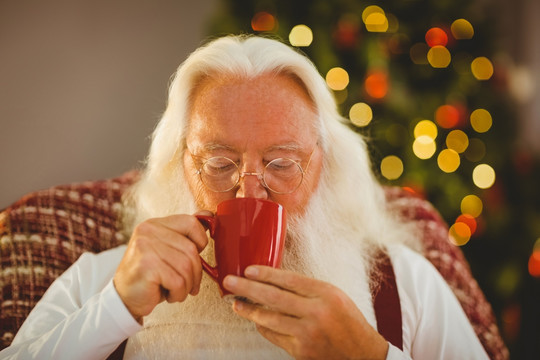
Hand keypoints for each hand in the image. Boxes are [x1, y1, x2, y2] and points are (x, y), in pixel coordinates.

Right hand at [113, 213, 209, 321]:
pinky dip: (179, 293)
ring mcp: (145, 247)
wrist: (124, 298)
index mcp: (155, 224)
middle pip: (191, 249)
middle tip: (189, 285)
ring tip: (177, 290)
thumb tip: (208, 214)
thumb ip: (185, 233)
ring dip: (187, 285)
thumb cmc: (151, 275)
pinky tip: (169, 295)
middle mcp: (148, 231)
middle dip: (196, 273)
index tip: (195, 258)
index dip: (201, 242)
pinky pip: (178, 282)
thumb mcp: (168, 250)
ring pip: (187, 267)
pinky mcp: (146, 266)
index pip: (191, 222)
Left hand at [223, 266, 388, 359]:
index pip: (289, 280)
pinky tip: (256, 321)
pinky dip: (263, 327)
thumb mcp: (334, 295)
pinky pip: (274, 336)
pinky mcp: (301, 351)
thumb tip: (274, 281)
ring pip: (269, 319)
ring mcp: (307, 334)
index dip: (265, 274)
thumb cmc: (348, 321)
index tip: (248, 270)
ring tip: (235, 303)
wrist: (361, 354)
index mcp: (325, 294)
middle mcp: (316, 313)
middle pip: (273, 297)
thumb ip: (307, 288)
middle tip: (230, 282)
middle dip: (247, 288)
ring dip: (249, 310)